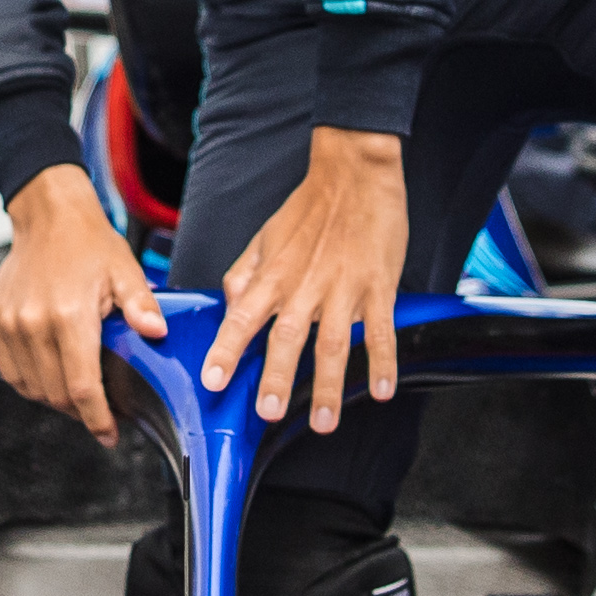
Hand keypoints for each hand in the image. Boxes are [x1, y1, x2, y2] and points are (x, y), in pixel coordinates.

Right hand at [0, 171, 165, 443]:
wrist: (47, 216)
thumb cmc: (88, 242)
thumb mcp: (125, 270)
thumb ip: (141, 305)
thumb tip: (157, 333)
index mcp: (69, 315)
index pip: (82, 387)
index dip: (97, 419)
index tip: (109, 435)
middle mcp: (33, 323)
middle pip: (56, 394)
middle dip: (80, 412)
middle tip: (101, 411)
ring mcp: (8, 324)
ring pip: (30, 388)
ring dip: (55, 399)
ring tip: (77, 396)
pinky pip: (10, 371)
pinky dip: (30, 383)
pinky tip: (51, 378)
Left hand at [200, 130, 407, 430]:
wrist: (354, 174)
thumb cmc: (308, 208)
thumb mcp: (265, 237)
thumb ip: (245, 274)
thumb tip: (229, 304)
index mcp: (273, 275)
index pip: (242, 317)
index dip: (226, 350)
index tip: (212, 380)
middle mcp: (304, 285)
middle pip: (288, 337)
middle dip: (278, 377)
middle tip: (269, 412)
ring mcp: (343, 288)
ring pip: (334, 343)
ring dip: (330, 385)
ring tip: (325, 422)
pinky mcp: (378, 286)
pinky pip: (380, 330)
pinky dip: (383, 361)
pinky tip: (382, 390)